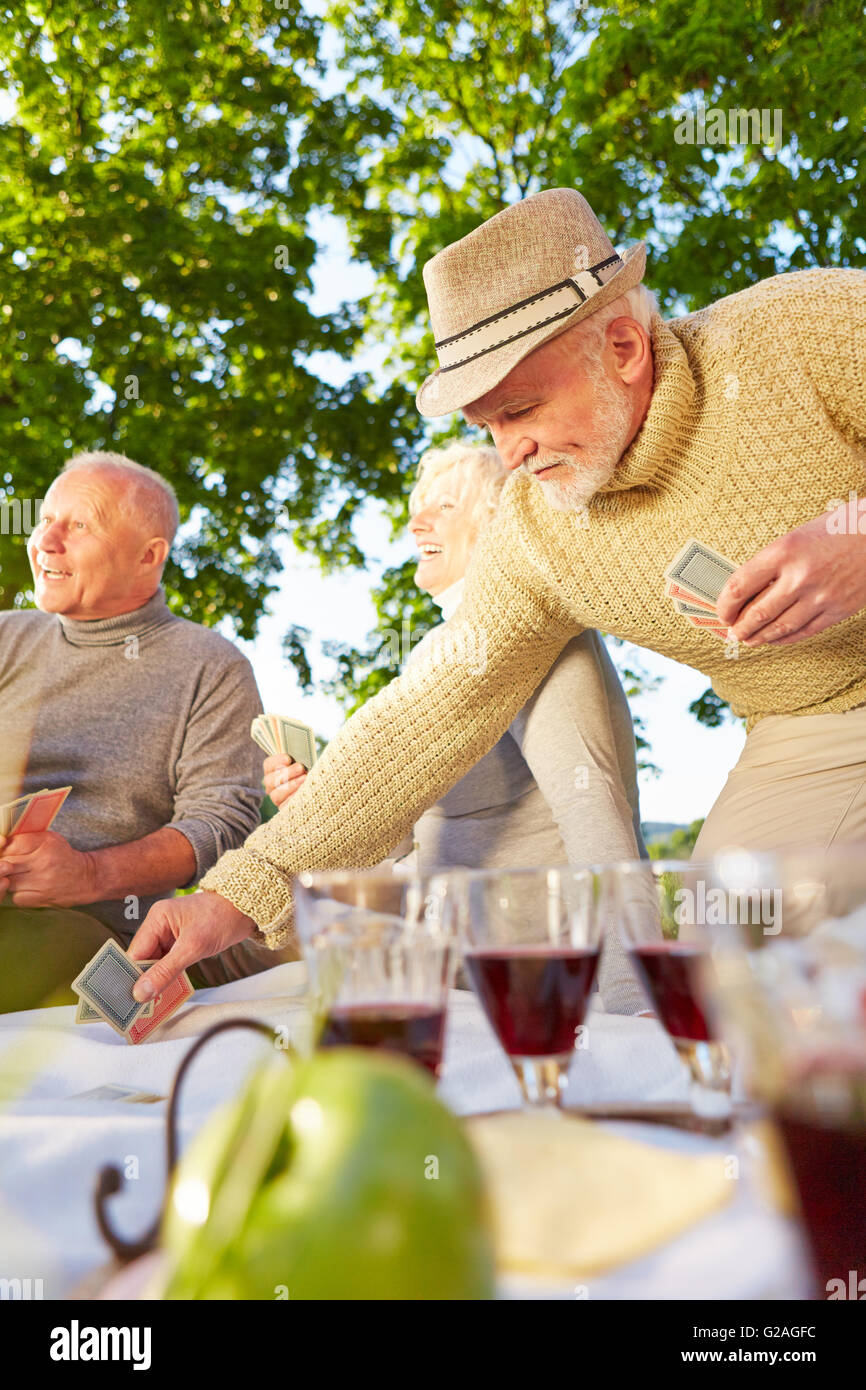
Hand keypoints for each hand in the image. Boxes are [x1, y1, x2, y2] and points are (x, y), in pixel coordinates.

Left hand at [0, 830, 96, 906]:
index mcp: (46, 843)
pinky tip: (27, 887)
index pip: (11, 845)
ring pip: (8, 882)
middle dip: (4, 864)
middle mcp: (44, 862)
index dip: (5, 850)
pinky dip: (17, 893)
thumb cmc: (63, 856)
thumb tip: (1, 845)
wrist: (86, 878)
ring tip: (20, 876)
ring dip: (9, 879)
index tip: (8, 852)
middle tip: (12, 866)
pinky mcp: (41, 898)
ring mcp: (42, 882)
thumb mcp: (48, 839)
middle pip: (6, 864)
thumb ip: (25, 840)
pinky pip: (16, 897)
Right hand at [128, 890, 255, 1000]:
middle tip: (136, 1008)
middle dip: (143, 981)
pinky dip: (168, 976)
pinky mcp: (182, 942)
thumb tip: (141, 992)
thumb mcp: (192, 947)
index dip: (131, 976)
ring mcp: (171, 934)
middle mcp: (160, 925)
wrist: (247, 909)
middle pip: (144, 958)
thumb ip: (165, 971)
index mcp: (157, 918)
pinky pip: (169, 962)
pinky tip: (165, 993)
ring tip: (148, 1006)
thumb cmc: (221, 919)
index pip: (136, 952)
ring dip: (156, 980)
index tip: (126, 999)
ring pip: (156, 962)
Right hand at [263, 753, 306, 807]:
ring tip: (304, 779)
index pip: (268, 765)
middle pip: (270, 780)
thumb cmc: (310, 773)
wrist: (320, 789)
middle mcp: (271, 786)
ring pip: (275, 795)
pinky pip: (285, 806)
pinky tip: (304, 792)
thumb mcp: (304, 763)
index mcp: (273, 772)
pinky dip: (294, 798)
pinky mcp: (284, 809)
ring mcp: (277, 799)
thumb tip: (301, 755)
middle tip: (301, 767)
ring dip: (290, 786)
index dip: (276, 761)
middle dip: (286, 773)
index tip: (288, 758)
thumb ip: (299, 758)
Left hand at [717, 507, 865, 645]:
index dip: (724, 605)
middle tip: (732, 633)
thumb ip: (773, 563)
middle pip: (757, 613)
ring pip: (779, 628)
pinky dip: (784, 639)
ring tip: (748, 640)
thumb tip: (745, 592)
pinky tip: (774, 639)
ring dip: (759, 638)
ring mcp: (820, 596)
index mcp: (784, 551)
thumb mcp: (797, 536)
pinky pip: (804, 632)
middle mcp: (800, 576)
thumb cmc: (837, 529)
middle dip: (739, 628)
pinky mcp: (838, 610)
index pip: (739, 586)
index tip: (721, 612)